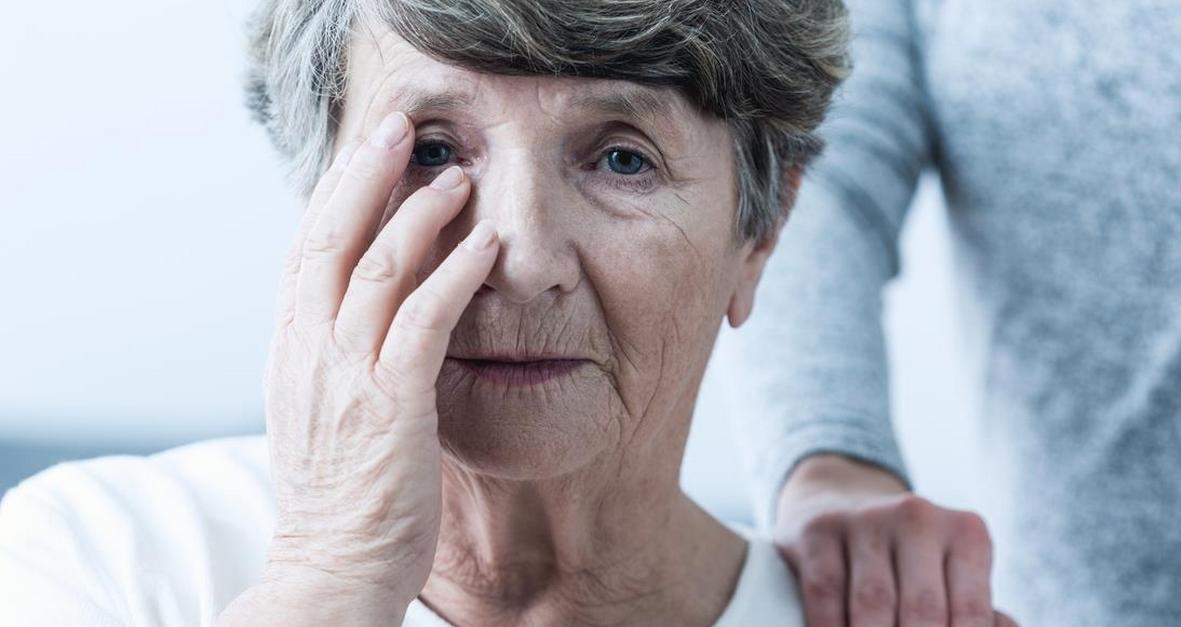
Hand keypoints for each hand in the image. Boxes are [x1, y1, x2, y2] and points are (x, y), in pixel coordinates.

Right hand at [258, 112, 497, 607]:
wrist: (332, 569)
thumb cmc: (338, 498)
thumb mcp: (316, 413)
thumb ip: (330, 357)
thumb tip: (355, 311)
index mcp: (290, 352)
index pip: (305, 251)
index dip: (335, 193)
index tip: (366, 152)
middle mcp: (309, 352)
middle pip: (330, 239)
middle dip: (366, 174)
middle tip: (400, 126)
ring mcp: (346, 376)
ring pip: (377, 268)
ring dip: (420, 213)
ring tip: (458, 176)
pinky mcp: (391, 404)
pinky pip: (424, 320)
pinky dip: (456, 274)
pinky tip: (486, 245)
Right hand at [774, 455, 1017, 626]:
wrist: (841, 504)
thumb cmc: (911, 561)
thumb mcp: (953, 575)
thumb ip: (979, 616)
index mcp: (965, 534)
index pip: (973, 613)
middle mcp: (918, 518)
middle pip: (923, 611)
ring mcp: (865, 520)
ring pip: (873, 604)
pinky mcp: (818, 530)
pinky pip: (825, 591)